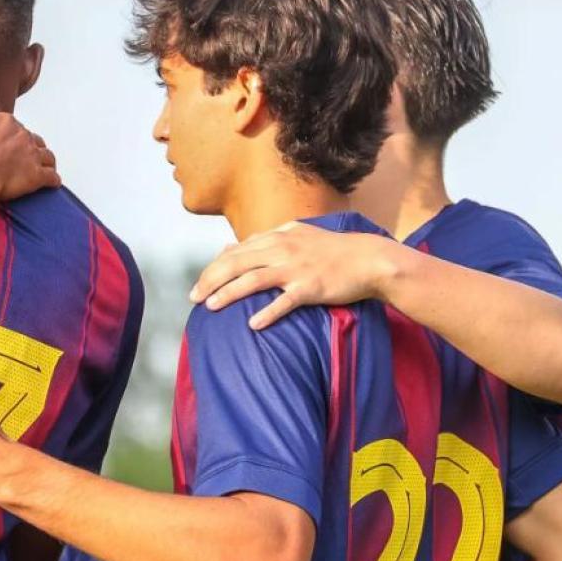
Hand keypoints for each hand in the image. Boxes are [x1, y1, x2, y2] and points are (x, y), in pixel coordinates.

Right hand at [0, 95, 59, 201]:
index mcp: (7, 121)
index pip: (14, 127)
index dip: (10, 137)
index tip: (5, 146)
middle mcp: (22, 135)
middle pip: (33, 140)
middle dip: (30, 147)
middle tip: (23, 158)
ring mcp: (32, 155)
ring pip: (47, 156)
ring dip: (46, 161)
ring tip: (44, 167)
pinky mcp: (37, 176)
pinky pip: (52, 177)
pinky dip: (53, 180)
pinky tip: (52, 183)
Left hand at [188, 221, 403, 328]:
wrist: (369, 259)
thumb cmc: (331, 250)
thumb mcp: (295, 235)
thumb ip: (263, 240)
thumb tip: (229, 246)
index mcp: (276, 237)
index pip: (235, 252)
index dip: (213, 268)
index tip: (198, 284)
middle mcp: (282, 249)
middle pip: (236, 264)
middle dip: (211, 280)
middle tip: (192, 298)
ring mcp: (296, 268)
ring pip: (254, 280)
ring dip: (229, 293)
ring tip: (210, 306)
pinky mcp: (311, 287)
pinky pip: (285, 301)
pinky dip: (268, 312)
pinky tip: (252, 324)